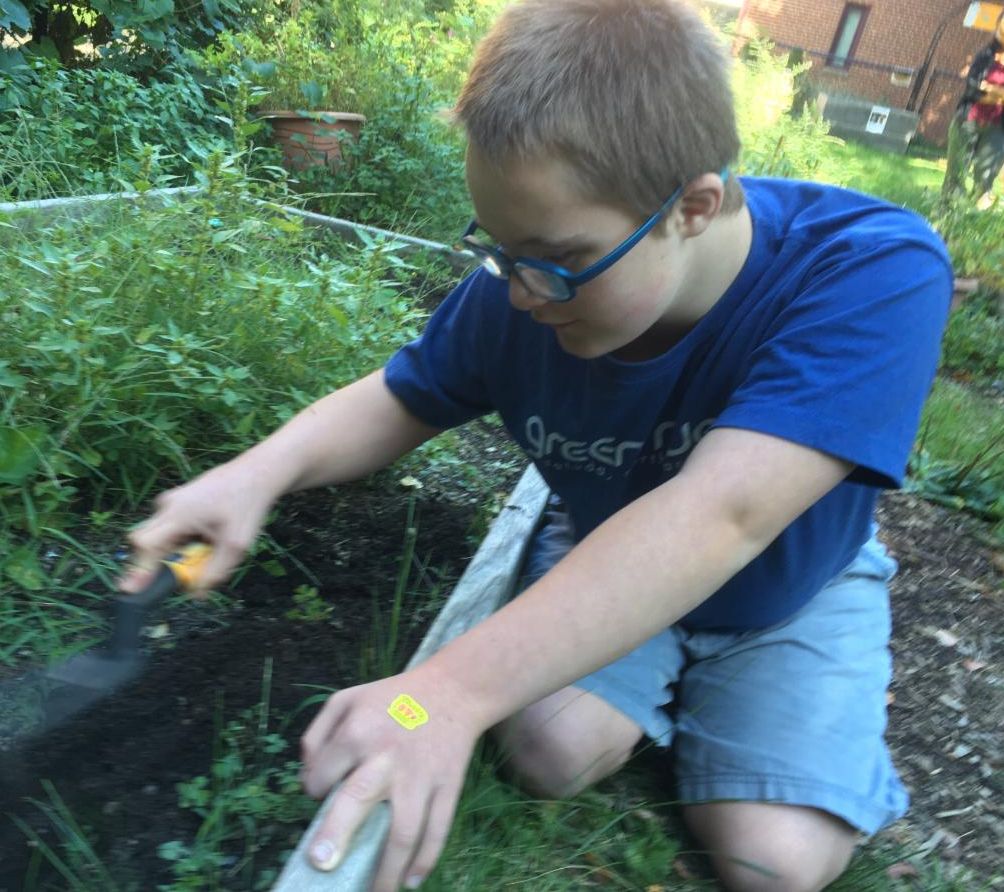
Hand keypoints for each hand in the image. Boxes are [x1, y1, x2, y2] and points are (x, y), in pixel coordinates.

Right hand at [118, 460, 277, 596]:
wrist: (256, 473)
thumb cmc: (247, 505)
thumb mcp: (236, 545)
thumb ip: (215, 572)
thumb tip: (196, 594)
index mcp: (179, 514)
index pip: (147, 544)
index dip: (139, 568)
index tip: (130, 588)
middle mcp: (168, 505)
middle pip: (145, 541)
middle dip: (156, 560)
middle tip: (179, 570)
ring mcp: (170, 500)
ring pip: (158, 534)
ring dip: (172, 549)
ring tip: (205, 545)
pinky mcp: (176, 500)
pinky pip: (167, 526)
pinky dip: (179, 538)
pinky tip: (205, 534)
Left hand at [300, 668, 485, 890]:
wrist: (455, 689)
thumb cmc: (393, 697)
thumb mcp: (347, 699)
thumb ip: (317, 734)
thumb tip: (306, 778)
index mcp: (358, 732)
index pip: (322, 775)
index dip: (314, 790)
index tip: (321, 796)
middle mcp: (387, 756)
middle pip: (359, 799)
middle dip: (337, 835)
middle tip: (322, 864)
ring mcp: (421, 776)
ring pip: (404, 831)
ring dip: (387, 869)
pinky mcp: (449, 786)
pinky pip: (438, 830)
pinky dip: (425, 860)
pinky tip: (411, 881)